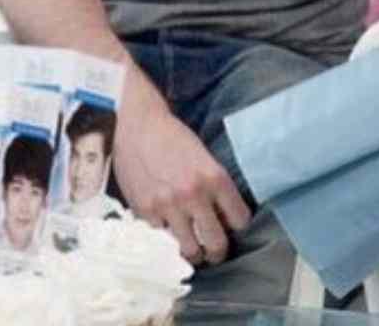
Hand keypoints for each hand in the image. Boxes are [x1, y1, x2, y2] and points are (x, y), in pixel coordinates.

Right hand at [113, 75, 251, 264]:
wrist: (138, 126)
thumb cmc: (173, 138)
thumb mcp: (203, 156)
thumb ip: (214, 185)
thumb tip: (223, 216)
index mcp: (214, 177)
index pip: (239, 220)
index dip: (237, 226)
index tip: (232, 227)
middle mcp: (193, 195)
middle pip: (217, 244)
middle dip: (218, 251)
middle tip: (214, 248)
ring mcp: (168, 206)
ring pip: (190, 251)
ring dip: (193, 252)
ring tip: (192, 246)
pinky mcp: (145, 213)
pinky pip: (162, 242)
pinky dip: (167, 242)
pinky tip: (168, 232)